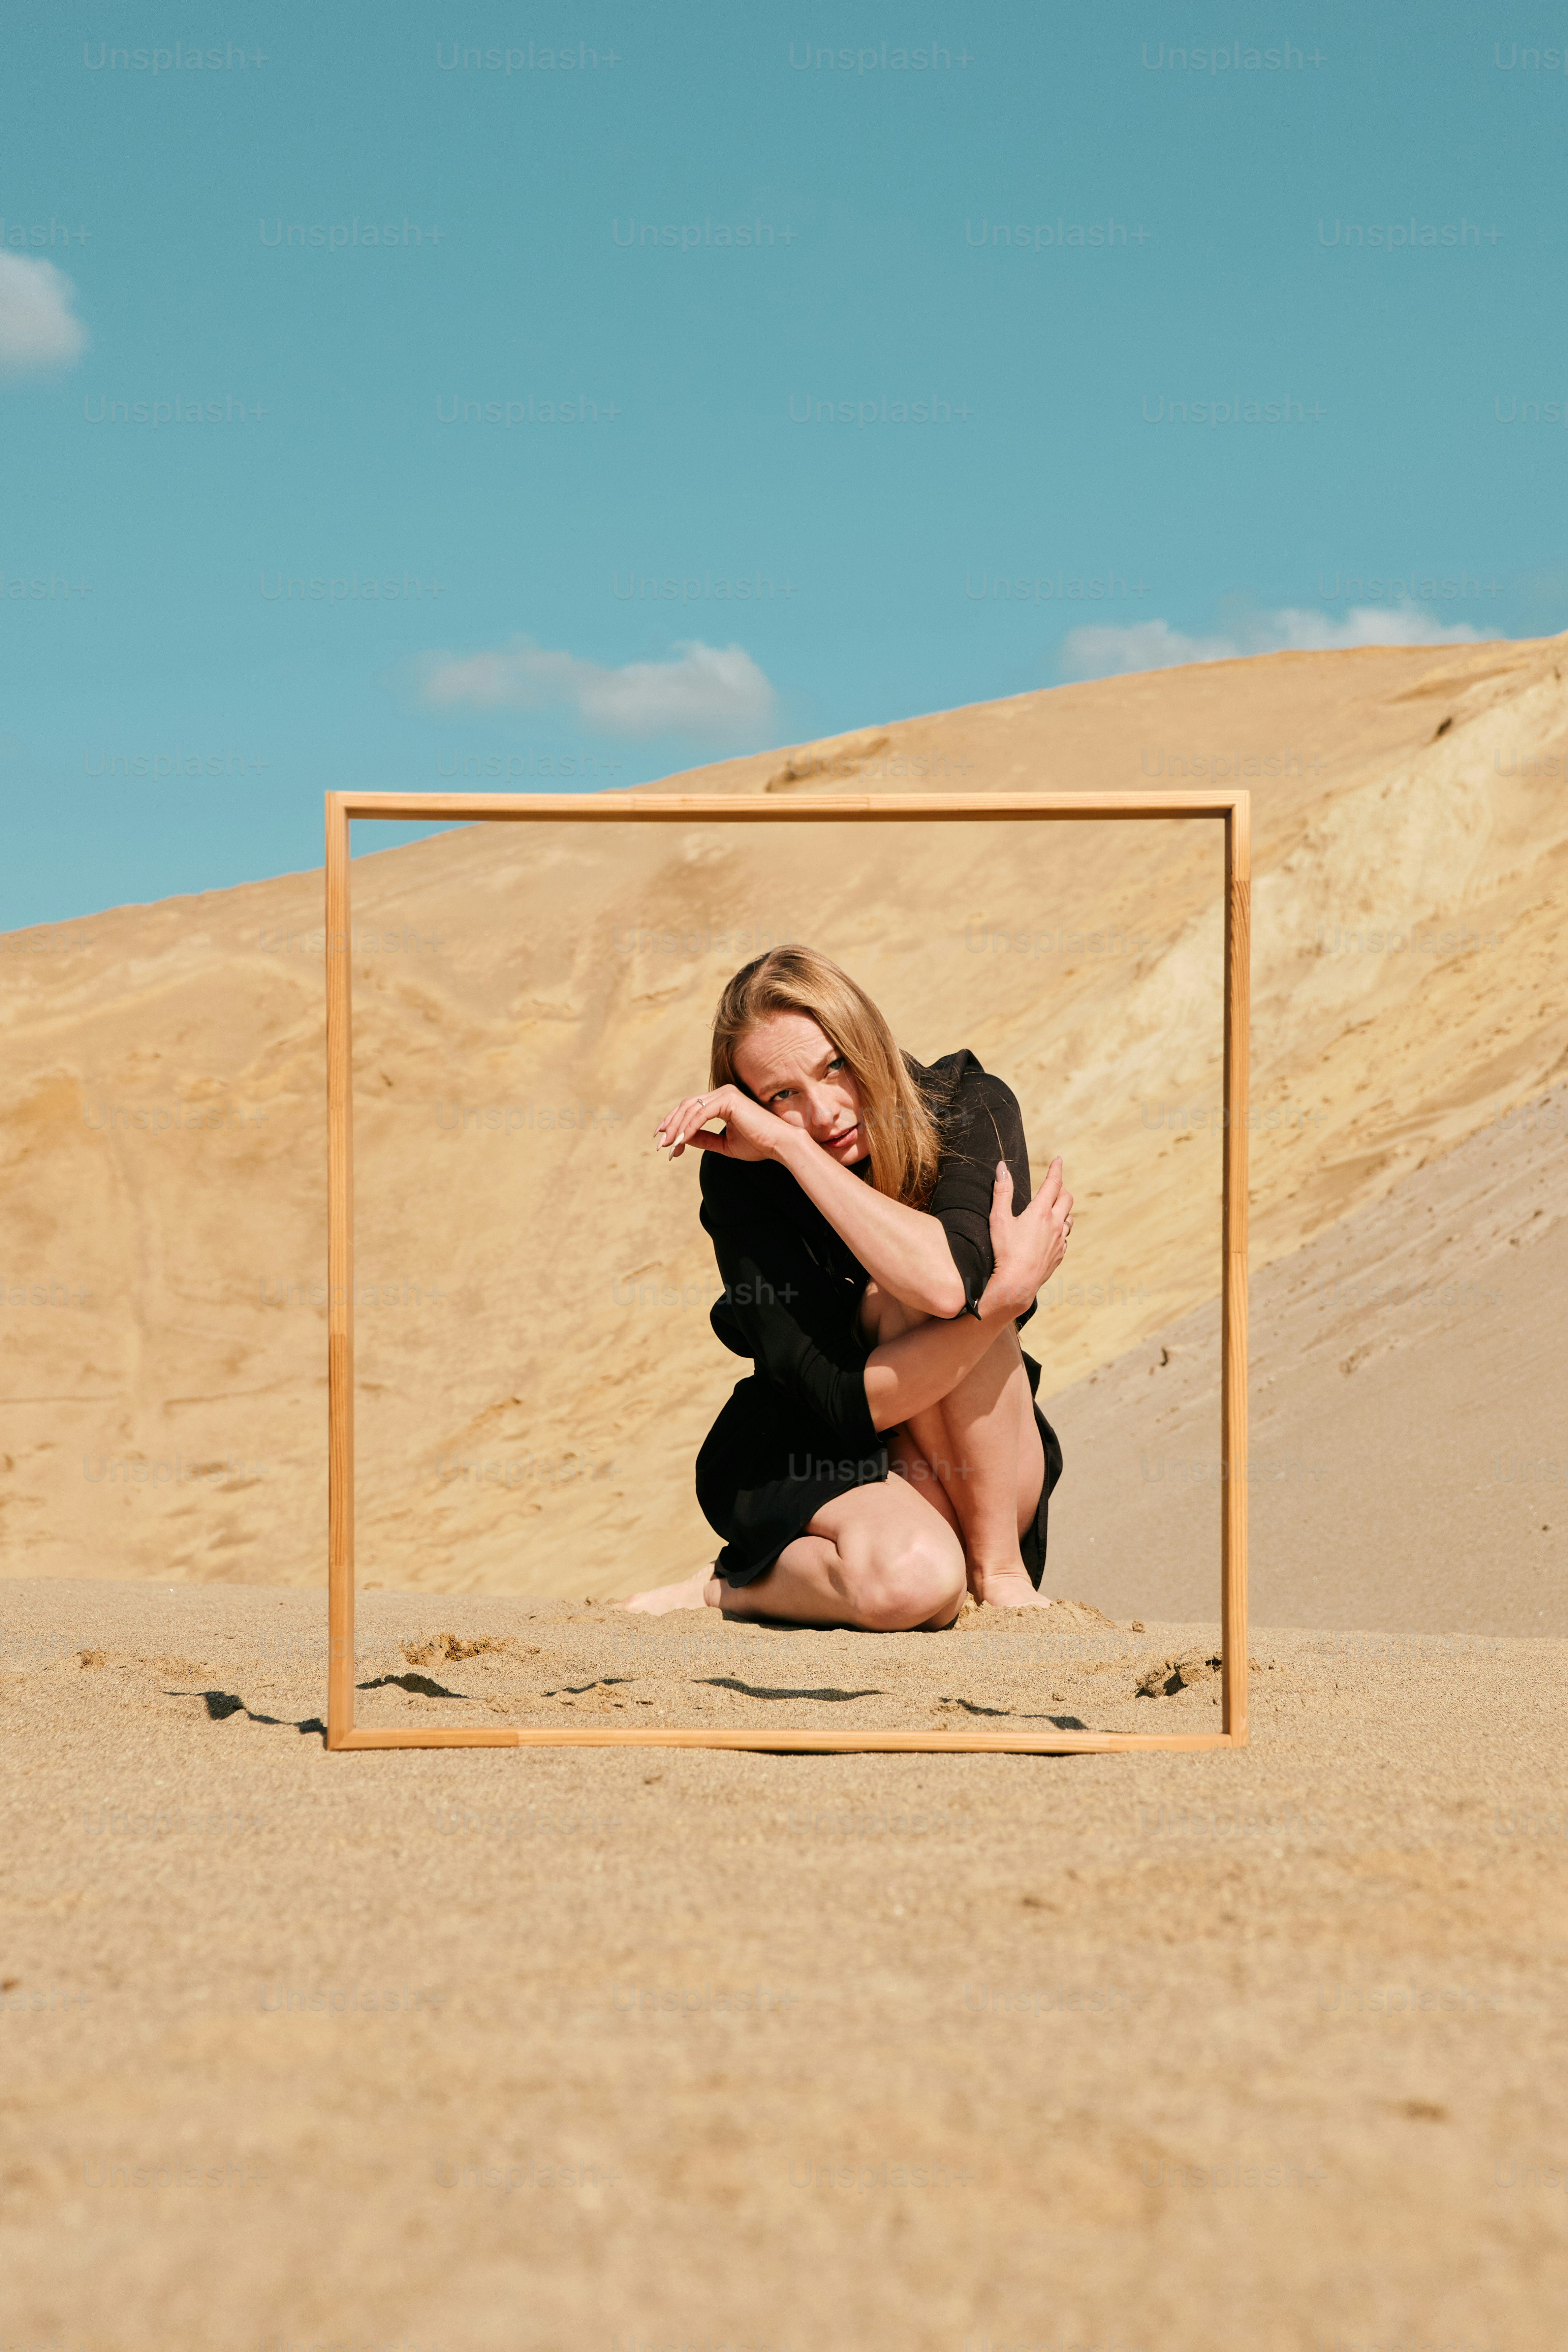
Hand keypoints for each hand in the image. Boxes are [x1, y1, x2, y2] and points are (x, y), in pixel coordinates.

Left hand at [654, 1082, 785, 1162]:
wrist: (779, 1144)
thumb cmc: (758, 1144)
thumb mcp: (723, 1144)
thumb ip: (702, 1139)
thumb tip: (680, 1138)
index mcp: (722, 1100)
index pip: (691, 1108)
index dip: (673, 1122)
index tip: (662, 1140)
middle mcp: (723, 1092)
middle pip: (686, 1106)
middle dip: (670, 1126)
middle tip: (660, 1145)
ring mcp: (725, 1093)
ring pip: (690, 1109)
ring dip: (676, 1129)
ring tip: (668, 1147)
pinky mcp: (728, 1099)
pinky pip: (700, 1114)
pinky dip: (688, 1128)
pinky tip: (681, 1141)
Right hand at [982, 1157, 1071, 1314]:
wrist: (1017, 1283)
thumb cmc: (1005, 1251)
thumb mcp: (999, 1218)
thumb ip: (1002, 1191)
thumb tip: (1002, 1167)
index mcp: (1040, 1212)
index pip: (1053, 1183)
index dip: (1056, 1169)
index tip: (1058, 1160)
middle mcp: (1055, 1224)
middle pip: (1066, 1199)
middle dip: (1061, 1188)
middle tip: (1053, 1185)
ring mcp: (1060, 1241)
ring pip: (1068, 1219)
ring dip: (1062, 1210)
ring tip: (1053, 1210)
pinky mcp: (1059, 1255)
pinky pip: (1064, 1238)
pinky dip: (1060, 1230)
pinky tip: (1051, 1235)